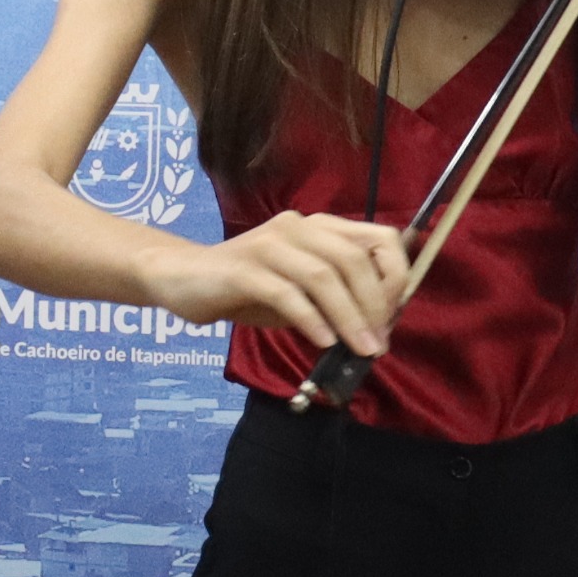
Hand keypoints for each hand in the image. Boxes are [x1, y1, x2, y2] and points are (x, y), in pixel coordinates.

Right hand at [148, 210, 409, 356]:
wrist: (182, 278)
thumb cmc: (247, 288)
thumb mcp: (300, 289)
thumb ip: (336, 297)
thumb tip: (376, 331)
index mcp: (318, 227)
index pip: (379, 238)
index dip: (394, 276)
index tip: (392, 316)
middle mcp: (297, 227)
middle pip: (352, 259)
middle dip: (373, 305)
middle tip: (376, 343)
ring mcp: (268, 245)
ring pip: (322, 276)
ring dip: (347, 317)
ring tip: (358, 349)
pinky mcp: (242, 270)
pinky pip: (286, 294)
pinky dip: (311, 320)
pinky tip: (322, 343)